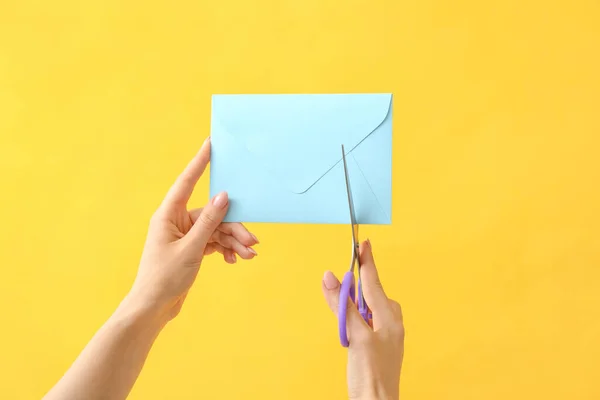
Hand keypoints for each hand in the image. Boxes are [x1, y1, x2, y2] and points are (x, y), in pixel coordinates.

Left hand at [128, 137, 258, 321]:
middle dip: (233, 226)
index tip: (210, 143)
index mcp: (168, 215)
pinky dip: (226, 249)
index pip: (187, 181)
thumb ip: (208, 221)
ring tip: (249, 255)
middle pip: (212, 213)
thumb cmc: (163, 278)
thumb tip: (223, 196)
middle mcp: (177, 221)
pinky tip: (234, 260)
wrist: (153, 308)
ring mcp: (185, 235)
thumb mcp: (191, 249)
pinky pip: (214, 241)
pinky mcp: (192, 248)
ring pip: (216, 229)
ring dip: (233, 241)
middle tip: (252, 241)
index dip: (200, 162)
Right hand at [322, 240, 403, 399]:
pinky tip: (351, 322)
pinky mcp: (380, 343)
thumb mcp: (355, 336)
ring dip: (355, 302)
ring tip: (344, 306)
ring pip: (368, 306)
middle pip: (371, 292)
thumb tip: (330, 277)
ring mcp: (387, 333)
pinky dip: (357, 315)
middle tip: (344, 274)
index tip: (364, 243)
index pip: (374, 281)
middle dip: (357, 283)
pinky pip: (368, 319)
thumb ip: (343, 306)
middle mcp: (391, 321)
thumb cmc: (371, 375)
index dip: (367, 261)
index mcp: (389, 316)